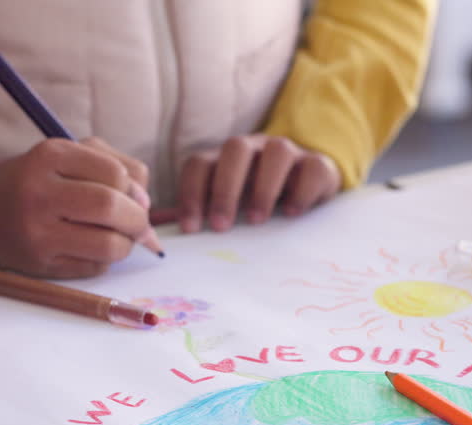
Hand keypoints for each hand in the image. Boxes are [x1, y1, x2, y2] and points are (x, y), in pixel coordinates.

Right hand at [0, 135, 159, 277]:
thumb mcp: (71, 155)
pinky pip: (94, 268)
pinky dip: (104, 260)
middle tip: (136, 223)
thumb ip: (117, 167)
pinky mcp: (39, 265)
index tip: (131, 195)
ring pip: (109, 246)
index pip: (116, 174)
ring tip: (116, 236)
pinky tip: (89, 247)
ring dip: (125, 244)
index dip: (134, 189)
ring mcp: (37, 233)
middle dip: (137, 219)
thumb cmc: (37, 176)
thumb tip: (147, 205)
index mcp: (50, 156)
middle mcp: (39, 193)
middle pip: (112, 208)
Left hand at [171, 134, 341, 232]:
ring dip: (264, 186)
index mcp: (225, 159)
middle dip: (225, 188)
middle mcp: (255, 149)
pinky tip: (292, 213)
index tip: (191, 229)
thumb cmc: (257, 198)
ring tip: (258, 219)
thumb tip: (153, 228)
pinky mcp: (319, 165)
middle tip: (221, 226)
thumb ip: (194, 212)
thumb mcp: (226, 205)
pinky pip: (313, 167)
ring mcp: (289, 153)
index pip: (200, 164)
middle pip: (235, 149)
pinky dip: (302, 190)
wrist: (310, 184)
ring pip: (277, 151)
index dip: (191, 193)